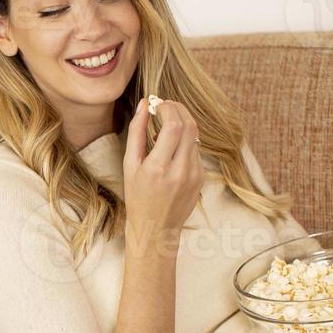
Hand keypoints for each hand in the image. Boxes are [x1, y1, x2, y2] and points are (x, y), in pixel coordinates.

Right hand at [122, 96, 204, 258]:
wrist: (156, 228)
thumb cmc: (137, 196)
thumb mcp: (130, 165)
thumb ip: (136, 132)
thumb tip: (143, 105)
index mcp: (158, 168)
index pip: (173, 126)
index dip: (168, 108)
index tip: (158, 104)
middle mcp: (180, 170)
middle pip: (189, 126)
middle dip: (178, 109)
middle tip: (165, 105)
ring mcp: (194, 175)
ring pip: (195, 136)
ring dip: (183, 123)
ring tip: (167, 123)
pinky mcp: (201, 177)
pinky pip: (196, 150)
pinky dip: (186, 140)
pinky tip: (172, 145)